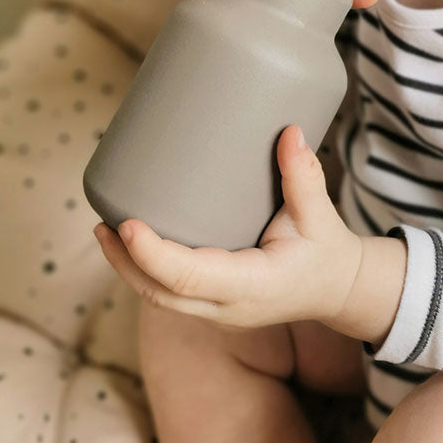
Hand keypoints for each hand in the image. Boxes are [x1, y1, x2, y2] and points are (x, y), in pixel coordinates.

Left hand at [93, 125, 364, 328]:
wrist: (340, 289)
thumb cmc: (329, 252)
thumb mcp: (321, 215)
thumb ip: (304, 175)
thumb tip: (290, 131)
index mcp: (253, 285)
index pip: (189, 278)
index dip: (152, 254)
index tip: (127, 224)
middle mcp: (228, 306)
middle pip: (160, 293)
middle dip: (124, 262)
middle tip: (103, 223)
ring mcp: (218, 311)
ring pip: (160, 298)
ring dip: (129, 269)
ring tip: (106, 231)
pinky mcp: (214, 304)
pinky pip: (171, 294)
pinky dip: (146, 272)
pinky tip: (134, 245)